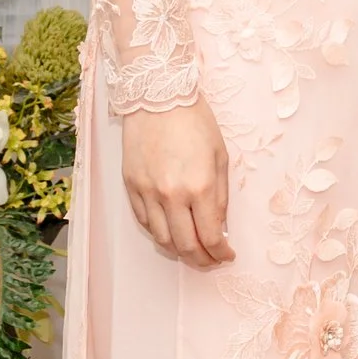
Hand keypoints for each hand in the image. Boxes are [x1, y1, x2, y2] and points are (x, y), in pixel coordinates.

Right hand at [121, 100, 234, 267]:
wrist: (157, 97)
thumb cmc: (196, 123)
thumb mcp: (221, 157)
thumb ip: (220, 197)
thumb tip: (219, 228)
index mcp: (199, 187)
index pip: (210, 237)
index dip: (220, 253)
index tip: (227, 255)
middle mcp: (171, 195)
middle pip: (184, 246)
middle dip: (201, 260)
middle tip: (211, 261)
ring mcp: (146, 192)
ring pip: (161, 239)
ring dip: (179, 251)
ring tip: (192, 250)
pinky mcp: (130, 186)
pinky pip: (144, 222)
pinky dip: (159, 233)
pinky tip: (171, 232)